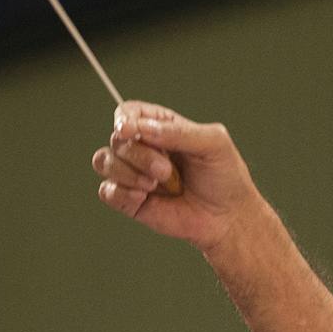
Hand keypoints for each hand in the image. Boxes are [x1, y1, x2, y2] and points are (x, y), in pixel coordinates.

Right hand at [93, 101, 265, 252]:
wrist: (228, 218)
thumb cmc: (225, 178)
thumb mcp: (214, 144)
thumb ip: (179, 131)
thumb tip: (141, 128)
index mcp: (162, 128)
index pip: (129, 113)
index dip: (124, 119)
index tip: (129, 130)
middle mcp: (144, 148)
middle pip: (117, 139)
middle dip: (139, 155)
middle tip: (166, 170)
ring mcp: (135, 174)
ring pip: (104, 161)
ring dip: (127, 172)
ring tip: (155, 185)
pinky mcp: (130, 200)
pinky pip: (106, 191)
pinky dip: (121, 192)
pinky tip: (143, 197)